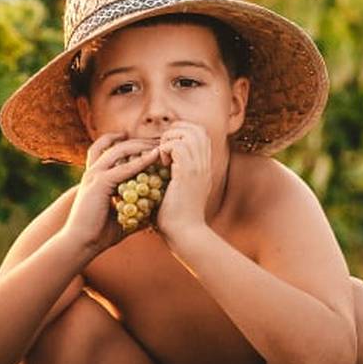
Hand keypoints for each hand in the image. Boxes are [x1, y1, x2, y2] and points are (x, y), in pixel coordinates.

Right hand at [62, 131, 161, 256]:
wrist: (80, 244)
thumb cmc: (99, 234)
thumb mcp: (120, 216)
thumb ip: (134, 208)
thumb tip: (152, 209)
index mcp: (96, 177)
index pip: (111, 151)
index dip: (130, 144)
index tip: (150, 145)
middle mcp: (93, 172)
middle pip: (116, 146)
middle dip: (138, 141)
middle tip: (158, 139)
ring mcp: (94, 175)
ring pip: (120, 150)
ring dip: (141, 145)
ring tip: (159, 144)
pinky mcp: (99, 183)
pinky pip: (123, 168)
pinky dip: (140, 161)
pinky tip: (154, 156)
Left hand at [154, 121, 213, 244]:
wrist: (184, 235)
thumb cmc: (175, 219)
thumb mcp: (177, 192)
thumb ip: (174, 176)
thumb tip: (158, 167)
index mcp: (203, 167)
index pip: (200, 133)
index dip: (182, 132)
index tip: (166, 147)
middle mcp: (204, 164)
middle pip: (197, 128)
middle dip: (175, 131)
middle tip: (162, 148)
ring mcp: (198, 167)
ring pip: (187, 133)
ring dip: (169, 139)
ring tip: (161, 157)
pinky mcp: (188, 173)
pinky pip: (177, 146)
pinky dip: (165, 150)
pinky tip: (160, 165)